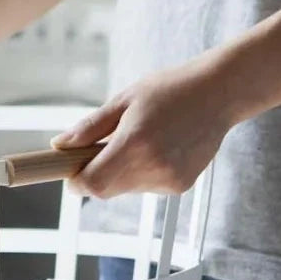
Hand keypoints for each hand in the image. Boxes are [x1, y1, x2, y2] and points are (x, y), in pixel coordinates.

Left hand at [52, 54, 236, 198]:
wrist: (220, 93)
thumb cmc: (171, 90)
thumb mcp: (124, 100)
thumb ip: (90, 127)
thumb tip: (60, 145)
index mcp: (134, 143)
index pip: (92, 184)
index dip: (76, 181)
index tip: (72, 171)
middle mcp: (153, 166)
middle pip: (106, 190)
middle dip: (97, 174)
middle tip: (104, 147)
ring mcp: (169, 180)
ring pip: (126, 189)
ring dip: (122, 172)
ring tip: (142, 139)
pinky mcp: (180, 186)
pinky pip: (147, 187)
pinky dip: (143, 173)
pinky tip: (161, 148)